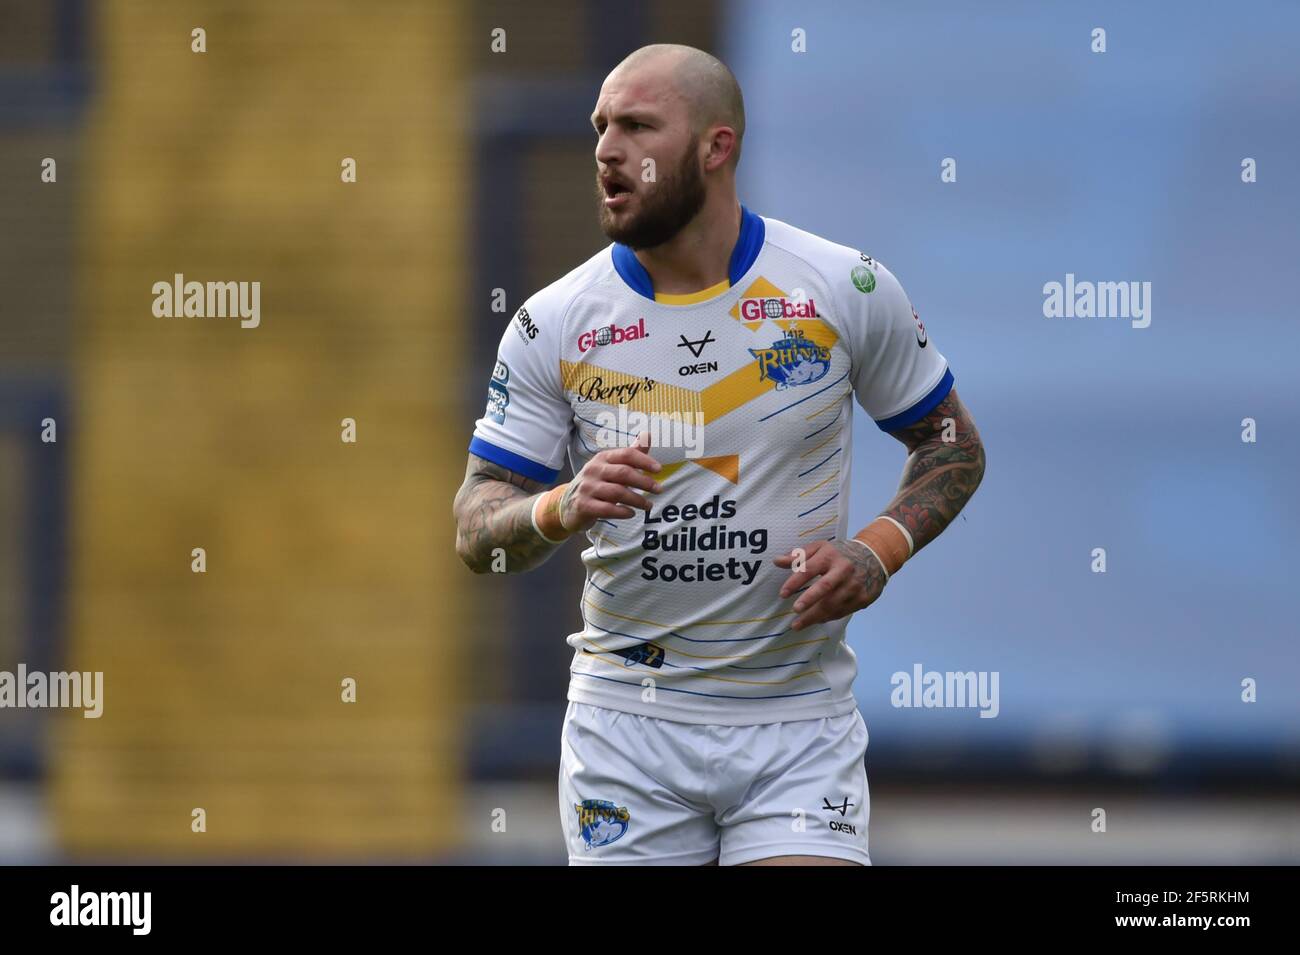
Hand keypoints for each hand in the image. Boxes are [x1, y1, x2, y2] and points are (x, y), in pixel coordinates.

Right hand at [558, 431, 661, 532]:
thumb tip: (648, 434)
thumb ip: (630, 454)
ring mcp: (587, 488)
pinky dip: (622, 512)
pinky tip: (631, 513)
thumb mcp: (610, 466)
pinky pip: (607, 509)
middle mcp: (593, 470)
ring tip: (648, 505)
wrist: (566, 504)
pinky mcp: (583, 505)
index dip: (644, 461)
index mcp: (602, 458)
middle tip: (659, 490)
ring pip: (617, 492)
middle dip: (644, 482)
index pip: (626, 454)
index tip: (659, 469)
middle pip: (624, 473)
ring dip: (637, 499)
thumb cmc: (596, 483)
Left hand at [773, 539, 887, 630]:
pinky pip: (843, 611)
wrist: (874, 556)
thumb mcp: (820, 548)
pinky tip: (816, 621)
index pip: (809, 569)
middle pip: (824, 587)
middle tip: (795, 611)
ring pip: (833, 604)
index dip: (795, 582)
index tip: (782, 594)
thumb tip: (776, 561)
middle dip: (809, 600)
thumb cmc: (840, 553)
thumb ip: (799, 555)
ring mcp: (854, 585)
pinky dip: (828, 617)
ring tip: (797, 625)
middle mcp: (843, 571)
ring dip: (815, 616)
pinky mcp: (863, 598)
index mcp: (830, 556)